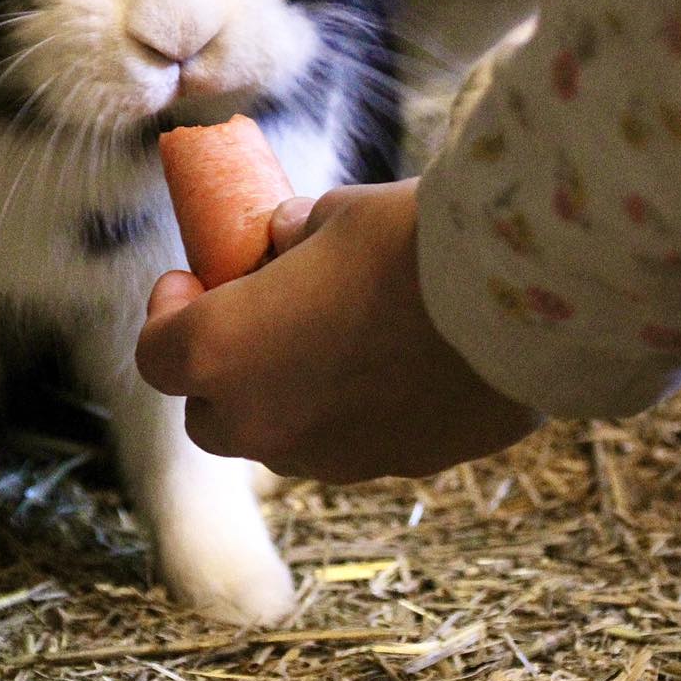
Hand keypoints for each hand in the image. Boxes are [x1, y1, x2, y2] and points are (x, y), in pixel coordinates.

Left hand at [136, 179, 542, 482]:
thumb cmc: (415, 241)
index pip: (156, 353)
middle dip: (222, 372)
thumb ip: (295, 236)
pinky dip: (355, 412)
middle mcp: (265, 420)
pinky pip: (354, 444)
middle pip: (210, 417)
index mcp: (226, 351)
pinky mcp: (399, 466)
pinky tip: (400, 361)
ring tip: (335, 338)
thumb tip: (287, 238)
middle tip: (255, 319)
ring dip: (288, 398)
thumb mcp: (338, 214)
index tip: (193, 279)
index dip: (166, 313)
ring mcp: (332, 455)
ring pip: (282, 438)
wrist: (524, 297)